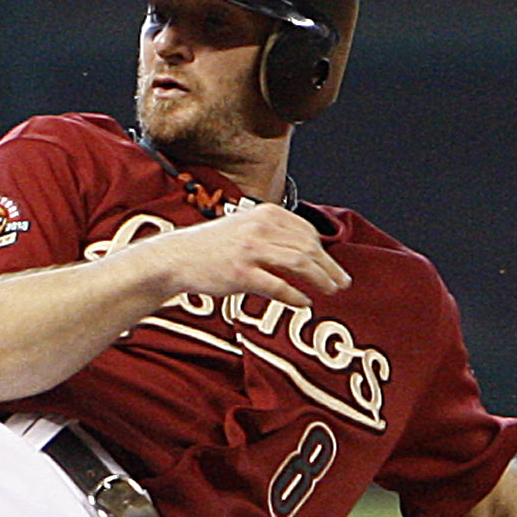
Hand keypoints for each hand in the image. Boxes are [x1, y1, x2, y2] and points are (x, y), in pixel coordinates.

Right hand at [147, 200, 349, 309]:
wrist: (175, 258)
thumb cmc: (212, 246)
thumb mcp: (245, 227)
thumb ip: (274, 234)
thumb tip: (310, 251)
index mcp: (264, 214)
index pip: (307, 232)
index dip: (325, 251)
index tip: (333, 266)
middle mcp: (259, 228)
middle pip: (308, 248)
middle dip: (329, 268)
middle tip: (341, 283)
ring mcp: (249, 251)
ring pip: (299, 264)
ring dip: (321, 280)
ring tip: (330, 291)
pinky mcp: (240, 274)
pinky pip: (278, 286)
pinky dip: (295, 296)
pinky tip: (304, 303)